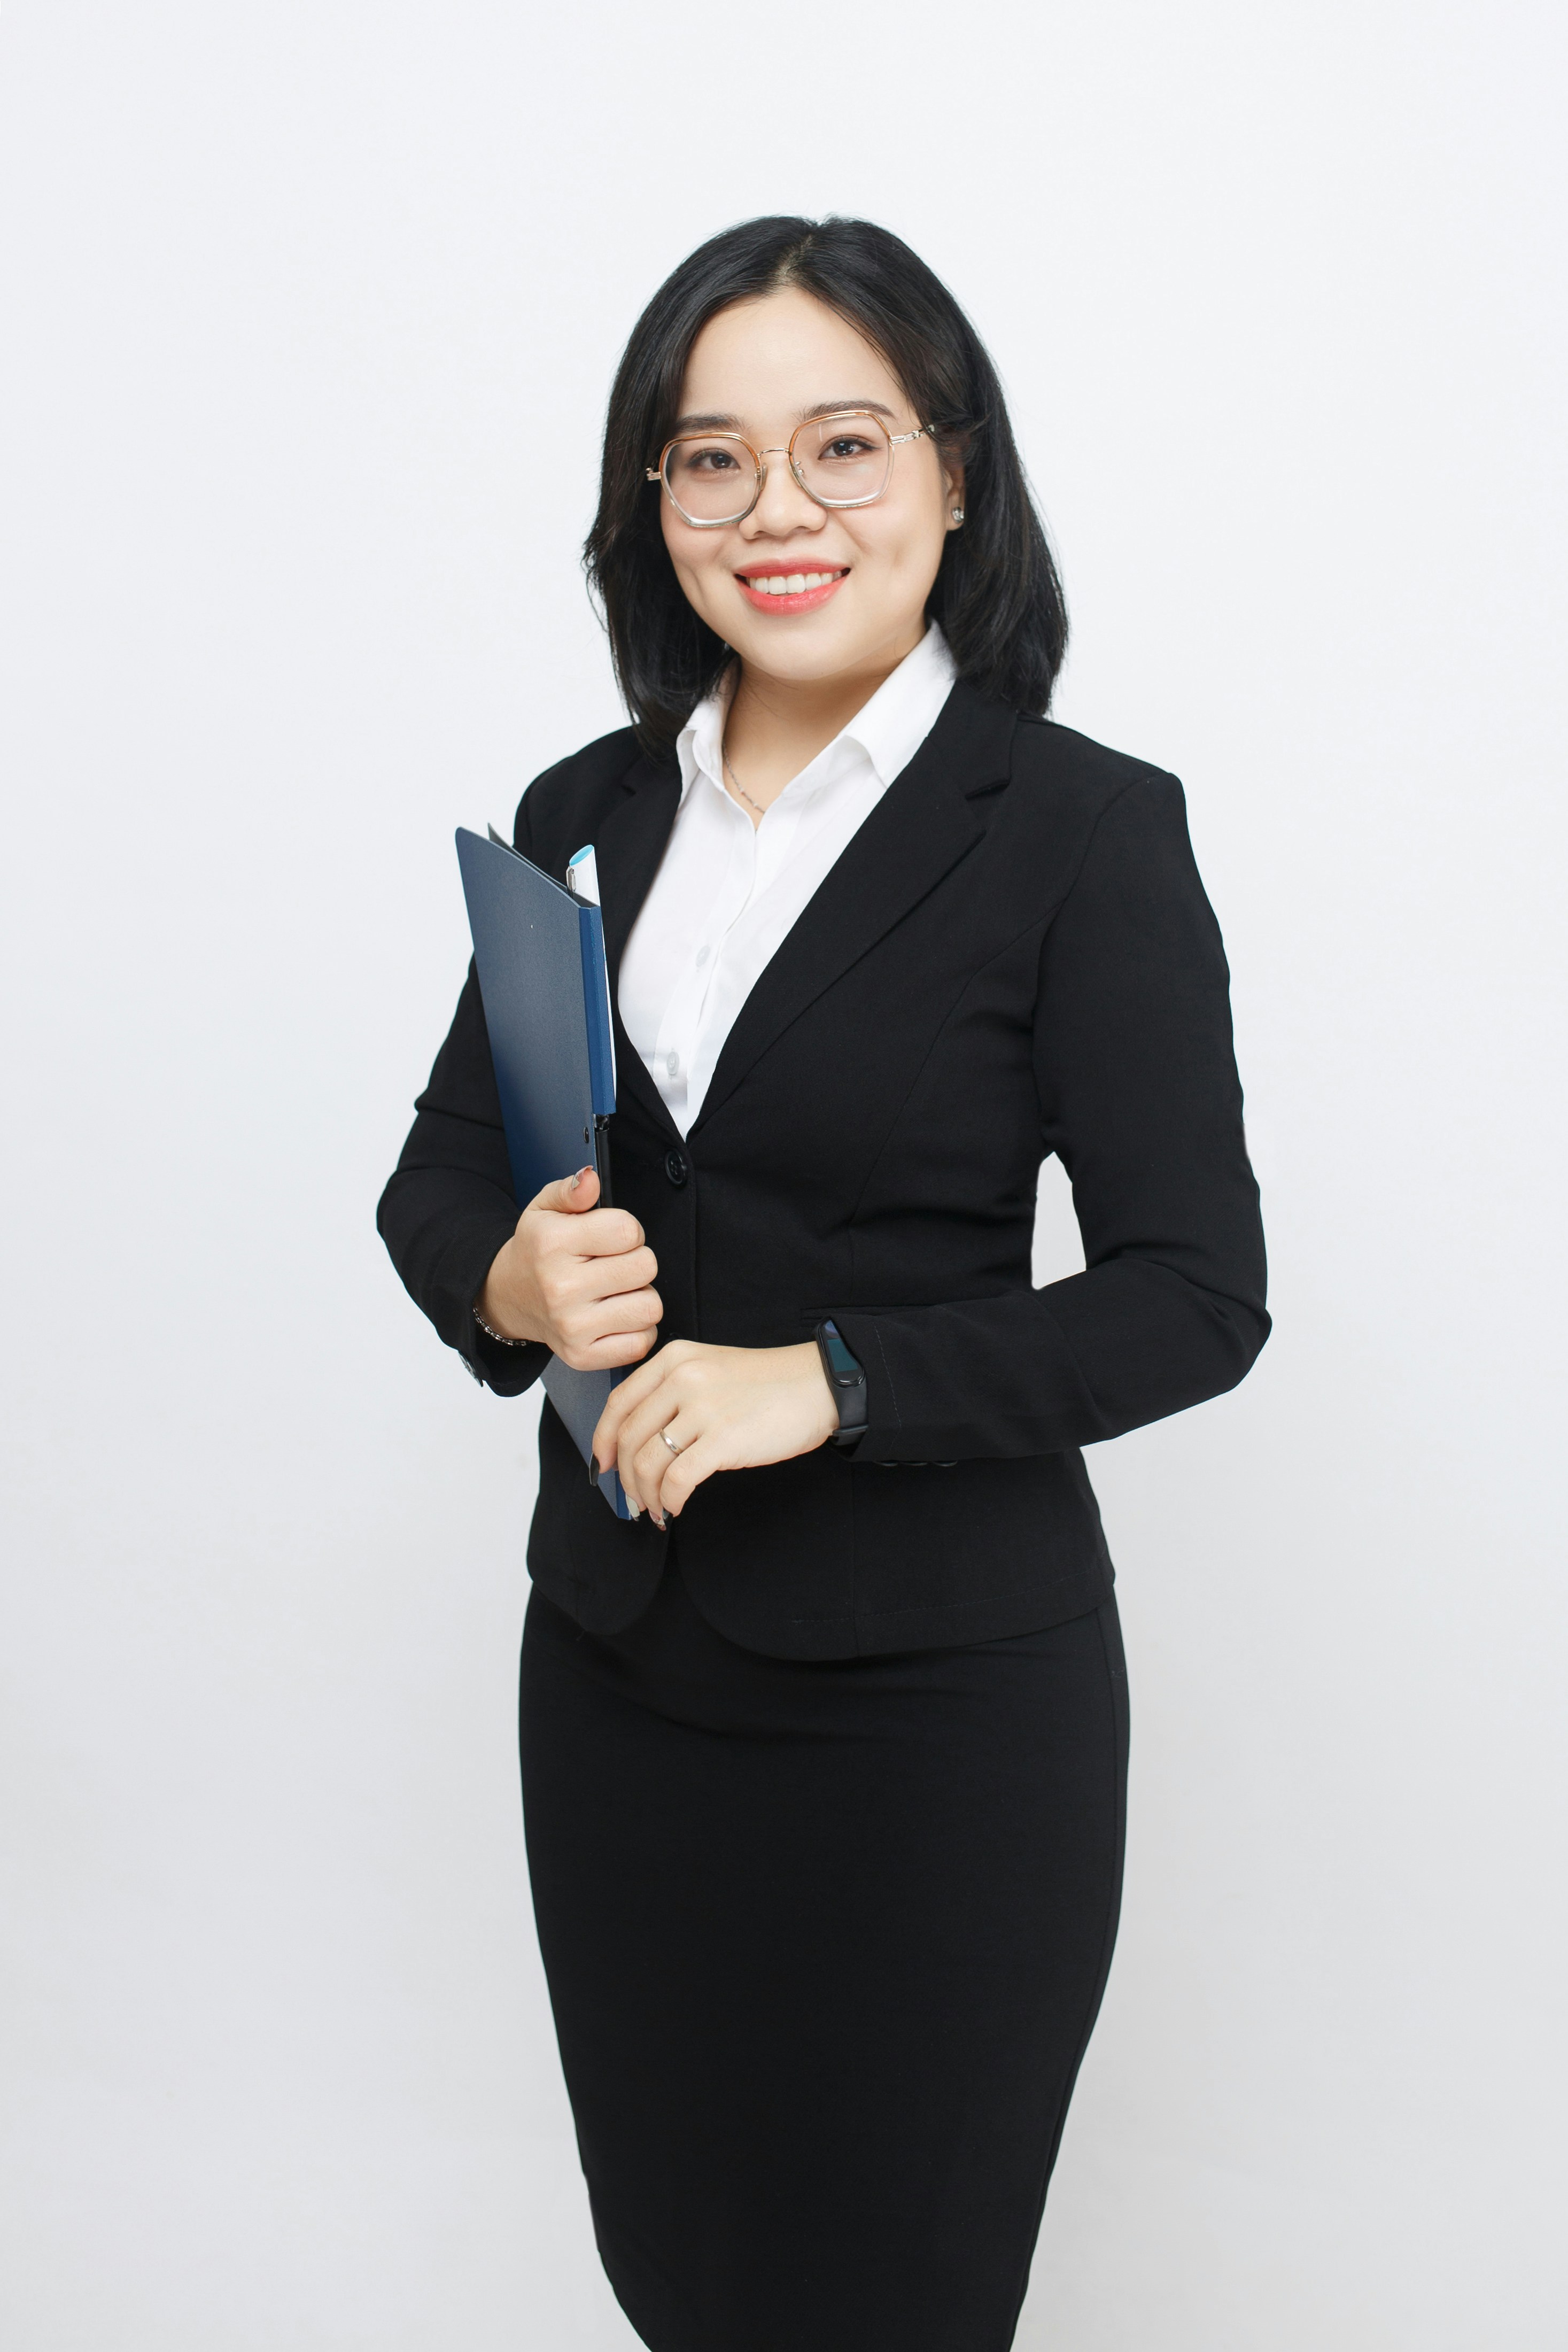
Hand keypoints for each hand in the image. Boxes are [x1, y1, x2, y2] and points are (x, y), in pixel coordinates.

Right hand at [477, 1167, 661, 1370]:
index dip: (627, 1230)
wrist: (509, 1297)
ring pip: (650, 1306)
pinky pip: (642, 1342)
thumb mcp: (545, 1209)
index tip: (609, 1238)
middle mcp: (560, 1288)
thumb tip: (590, 1179)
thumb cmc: (536, 1251)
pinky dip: (636, 1330)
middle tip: (612, 1265)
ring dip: (640, 1296)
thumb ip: (572, 1190)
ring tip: (614, 1291)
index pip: (629, 1230)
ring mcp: (572, 1327)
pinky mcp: (583, 1356)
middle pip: (645, 1267)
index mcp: (553, 1244)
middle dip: (636, 1261)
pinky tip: (614, 1317)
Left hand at [591, 1339, 839, 1525]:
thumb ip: (672, 1391)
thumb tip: (637, 1441)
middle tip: (634, 1499)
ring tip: (657, 1509)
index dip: (602, 1441)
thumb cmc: (767, 1384)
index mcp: (673, 1359)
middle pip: (627, 1438)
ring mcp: (702, 1408)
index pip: (618, 1403)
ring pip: (647, 1462)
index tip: (602, 1466)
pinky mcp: (723, 1438)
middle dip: (624, 1478)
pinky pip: (677, 1480)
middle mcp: (682, 1378)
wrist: (819, 1384)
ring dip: (646, 1495)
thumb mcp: (710, 1368)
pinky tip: (676, 1508)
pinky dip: (670, 1501)